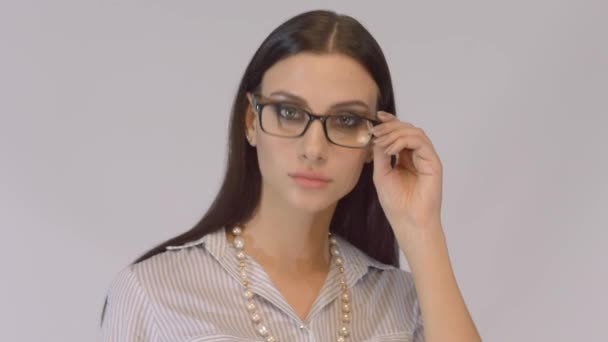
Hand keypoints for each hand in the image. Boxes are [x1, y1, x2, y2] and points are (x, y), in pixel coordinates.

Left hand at [371, 111, 443, 232]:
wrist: (408, 221)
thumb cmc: (395, 203)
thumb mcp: (381, 173)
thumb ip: (380, 154)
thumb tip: (376, 135)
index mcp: (405, 158)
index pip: (400, 134)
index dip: (390, 122)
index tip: (377, 117)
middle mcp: (417, 156)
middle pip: (407, 129)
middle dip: (390, 127)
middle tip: (375, 131)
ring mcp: (426, 158)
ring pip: (415, 133)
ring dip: (396, 133)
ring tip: (382, 142)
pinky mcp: (433, 163)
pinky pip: (420, 143)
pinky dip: (403, 141)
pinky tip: (391, 149)